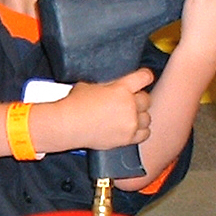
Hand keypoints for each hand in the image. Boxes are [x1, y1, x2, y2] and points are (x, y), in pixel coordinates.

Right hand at [39, 68, 154, 152]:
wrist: (68, 125)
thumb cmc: (75, 104)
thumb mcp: (91, 85)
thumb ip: (107, 85)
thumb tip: (112, 87)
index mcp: (121, 88)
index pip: (145, 77)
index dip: (145, 77)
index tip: (144, 79)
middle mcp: (129, 105)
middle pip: (147, 99)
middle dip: (139, 99)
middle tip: (130, 101)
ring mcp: (130, 123)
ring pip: (147, 117)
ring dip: (140, 116)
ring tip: (129, 116)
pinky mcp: (127, 138)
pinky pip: (145, 133)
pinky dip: (140, 130)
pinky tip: (132, 128)